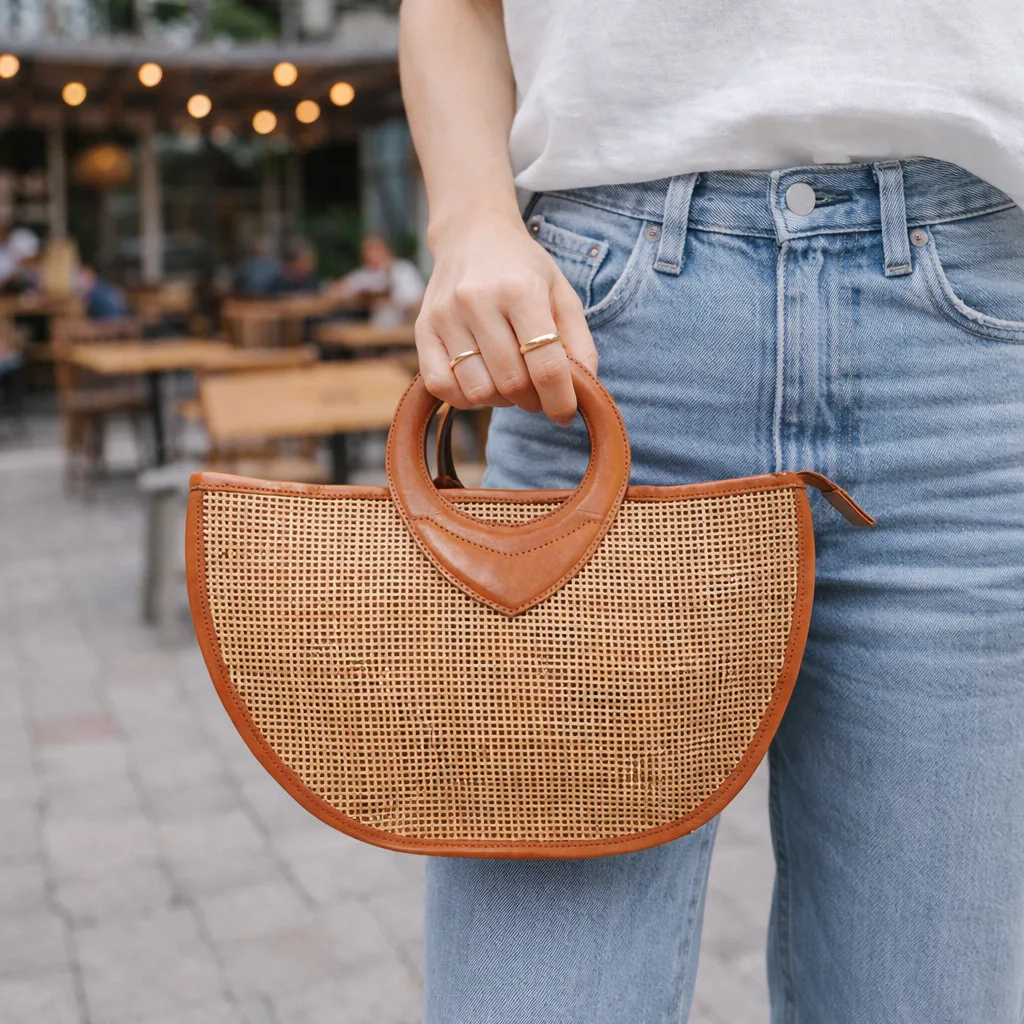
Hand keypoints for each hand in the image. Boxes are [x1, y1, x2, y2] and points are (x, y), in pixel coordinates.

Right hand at [416, 207, 597, 424]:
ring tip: (509, 381)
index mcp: (521, 290)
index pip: (546, 366)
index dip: (560, 400)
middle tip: (538, 392)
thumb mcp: (561, 294)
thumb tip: (585, 392)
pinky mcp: (422, 329)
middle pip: (512, 383)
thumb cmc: (523, 269)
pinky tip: (480, 381)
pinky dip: (465, 397)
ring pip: (478, 391)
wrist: (472, 233)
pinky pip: (442, 387)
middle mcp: (478, 301)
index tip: (565, 413)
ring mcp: (445, 315)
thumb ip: (579, 343)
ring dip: (500, 400)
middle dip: (533, 400)